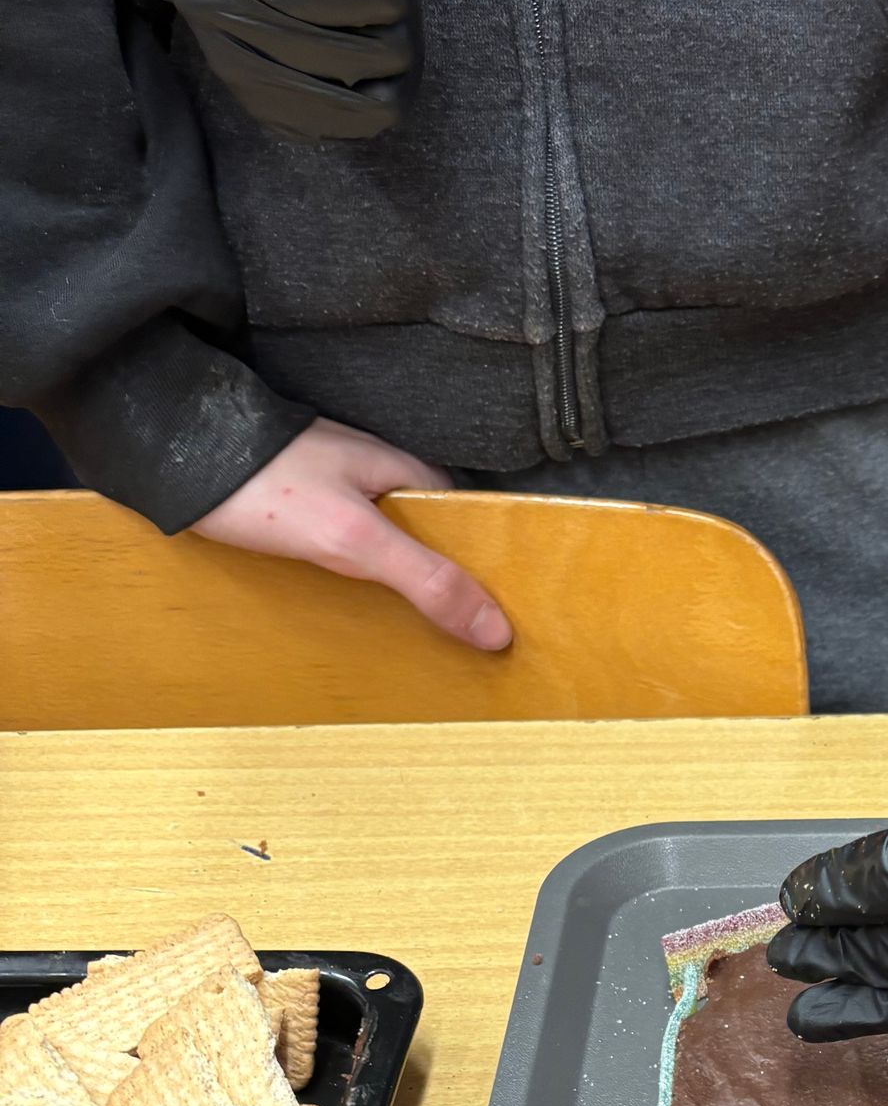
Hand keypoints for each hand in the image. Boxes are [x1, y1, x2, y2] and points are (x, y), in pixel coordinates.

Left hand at [193, 418, 511, 647]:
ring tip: (409, 643)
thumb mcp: (355, 538)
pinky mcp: (300, 509)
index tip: (497, 628)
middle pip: (426, 544)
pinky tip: (350, 611)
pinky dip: (354, 583)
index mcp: (407, 473)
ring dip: (395, 590)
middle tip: (454, 650)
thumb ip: (424, 580)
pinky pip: (344, 552)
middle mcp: (378, 479)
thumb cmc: (265, 486)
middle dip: (440, 590)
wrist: (171, 455)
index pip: (464, 531)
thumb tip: (496, 629)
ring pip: (384, 550)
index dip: (481, 576)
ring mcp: (337, 492)